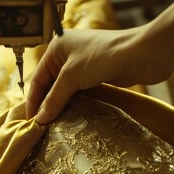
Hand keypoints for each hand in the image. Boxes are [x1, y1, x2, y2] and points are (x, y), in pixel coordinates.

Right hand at [26, 28, 170, 123]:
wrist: (142, 54)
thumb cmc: (104, 57)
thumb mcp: (72, 76)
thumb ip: (55, 98)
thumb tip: (40, 119)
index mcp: (56, 48)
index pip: (38, 78)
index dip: (33, 100)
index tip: (31, 120)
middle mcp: (67, 55)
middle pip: (50, 84)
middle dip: (46, 104)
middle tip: (41, 125)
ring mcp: (83, 65)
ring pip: (65, 89)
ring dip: (60, 105)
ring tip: (54, 125)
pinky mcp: (96, 75)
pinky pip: (79, 92)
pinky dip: (74, 103)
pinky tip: (71, 117)